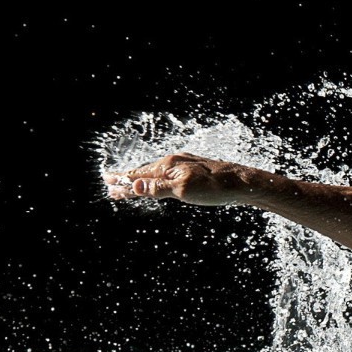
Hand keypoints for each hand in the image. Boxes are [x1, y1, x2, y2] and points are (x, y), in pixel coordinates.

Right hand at [102, 152, 254, 205]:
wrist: (244, 183)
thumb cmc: (216, 188)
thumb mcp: (184, 190)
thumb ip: (158, 188)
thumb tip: (134, 184)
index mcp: (168, 165)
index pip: (138, 175)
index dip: (122, 180)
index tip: (106, 182)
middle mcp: (175, 161)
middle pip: (145, 172)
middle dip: (127, 179)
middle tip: (110, 184)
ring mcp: (186, 164)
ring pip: (157, 172)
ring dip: (141, 179)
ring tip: (130, 184)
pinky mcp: (195, 170)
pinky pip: (168, 174)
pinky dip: (157, 179)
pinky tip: (160, 181)